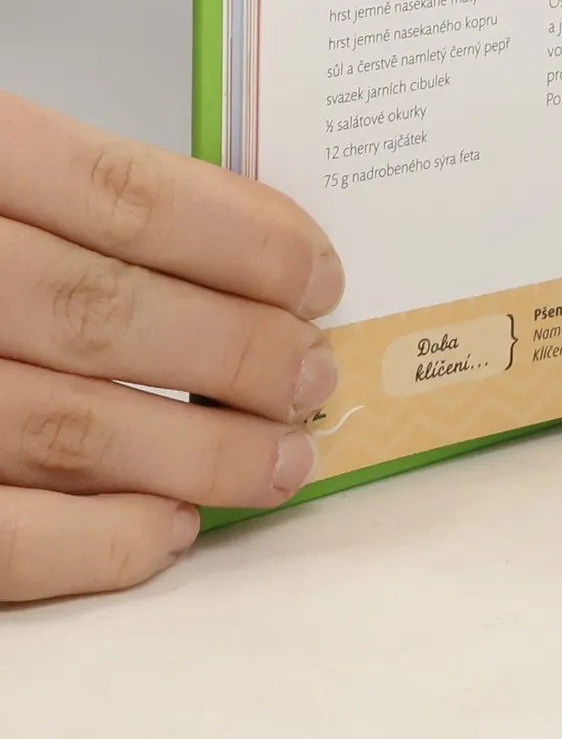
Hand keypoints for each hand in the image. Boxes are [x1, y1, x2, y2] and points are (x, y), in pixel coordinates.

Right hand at [0, 92, 340, 600]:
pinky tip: (168, 529)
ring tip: (279, 457)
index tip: (318, 275)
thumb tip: (245, 252)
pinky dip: (95, 542)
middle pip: (108, 314)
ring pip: (65, 426)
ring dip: (198, 451)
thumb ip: (73, 199)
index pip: (126, 196)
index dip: (243, 240)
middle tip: (312, 373)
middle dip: (238, 351)